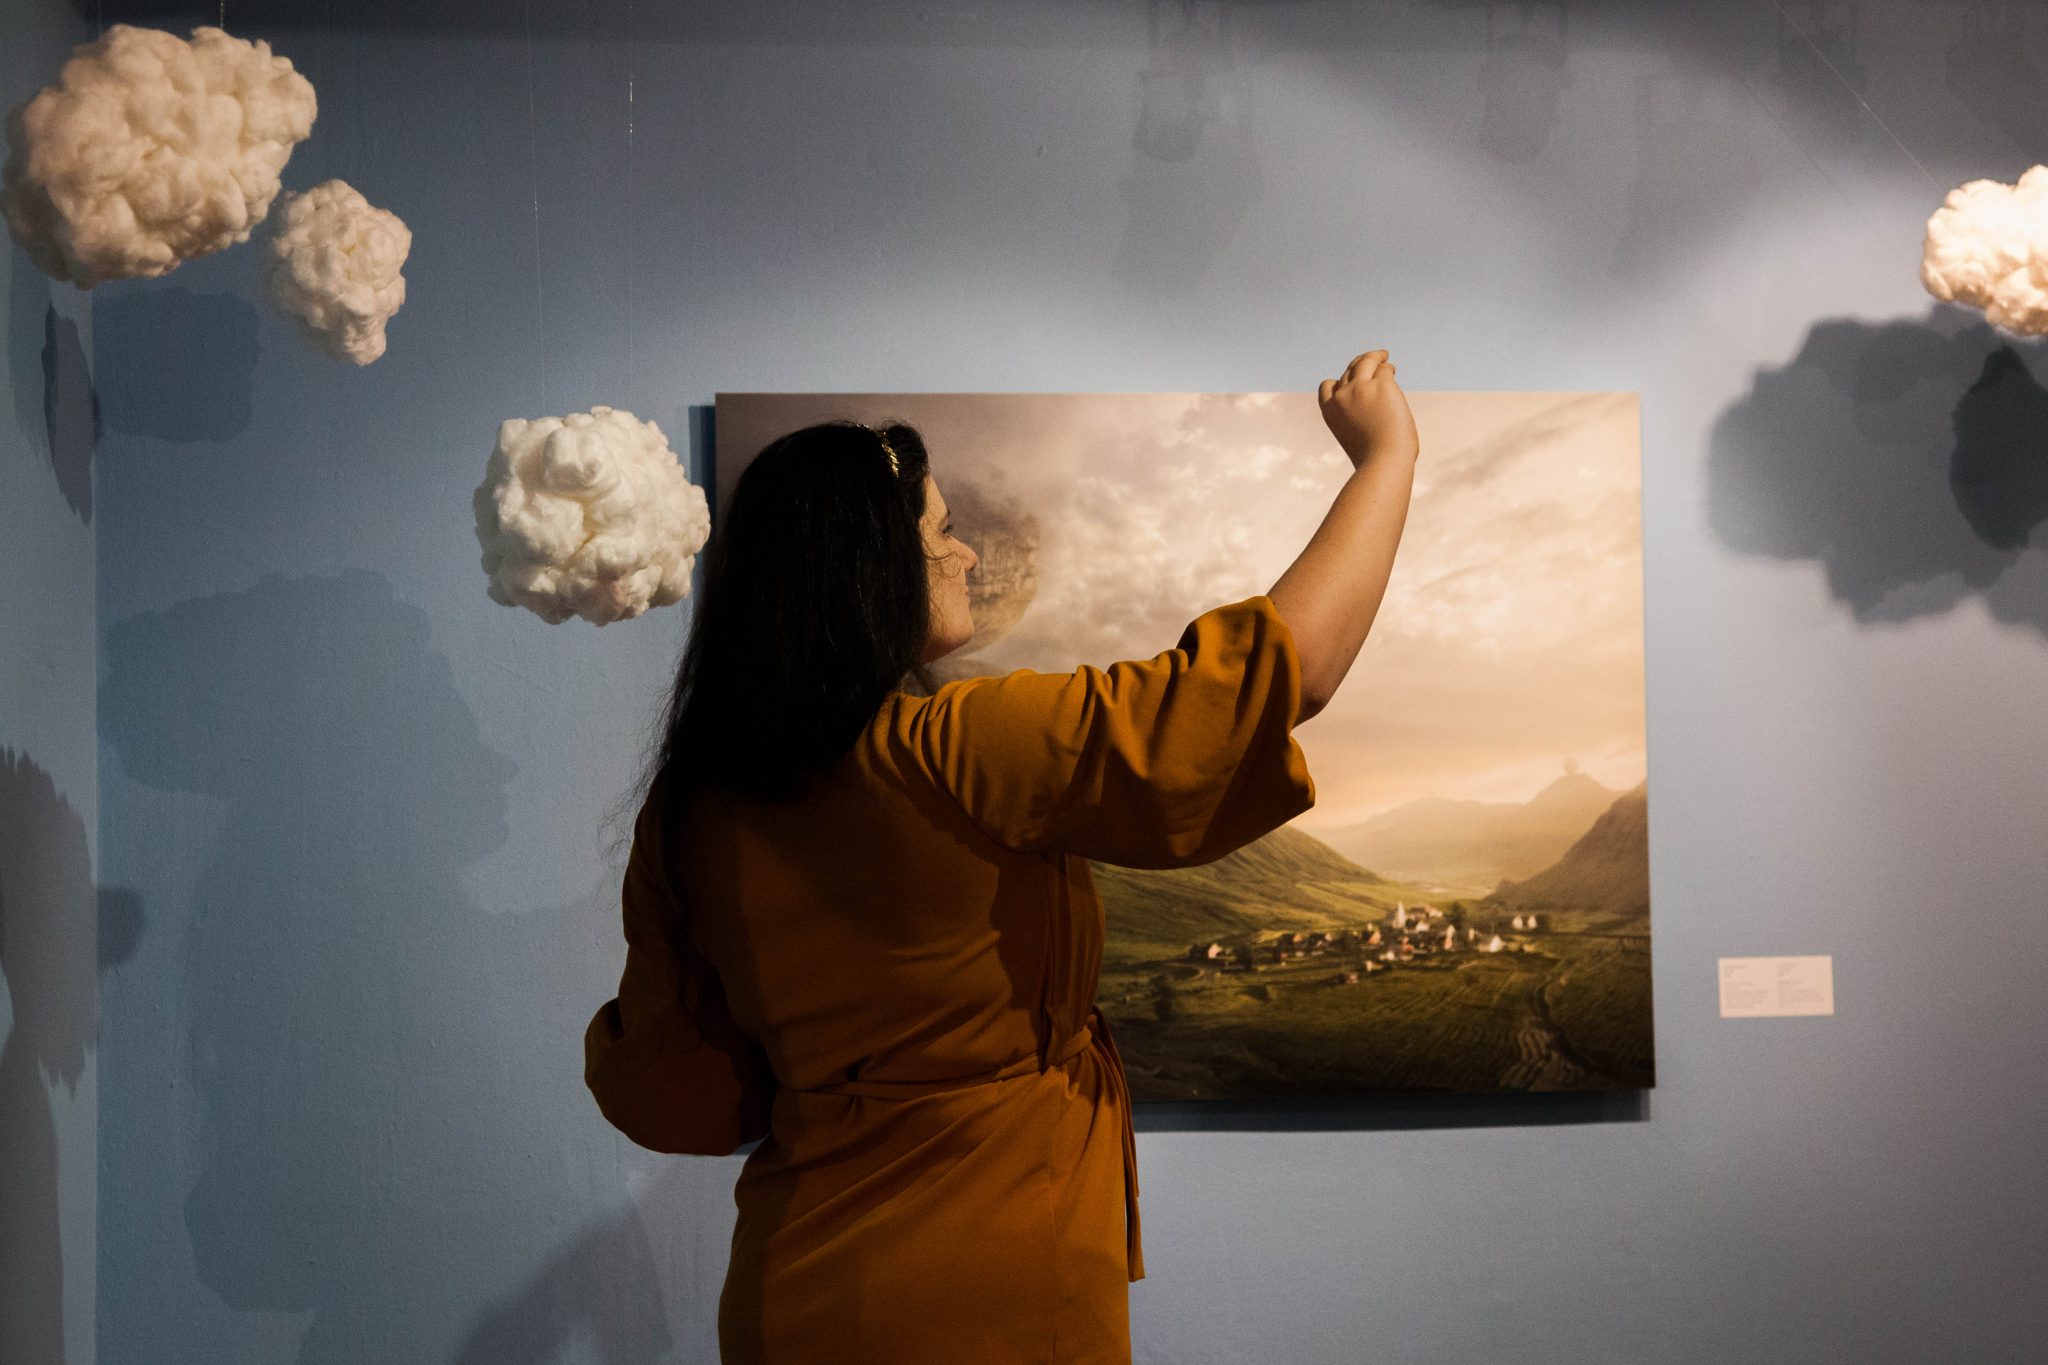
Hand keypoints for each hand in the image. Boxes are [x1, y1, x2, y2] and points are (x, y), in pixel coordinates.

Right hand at [1318, 349, 1418, 468]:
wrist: (1384, 461)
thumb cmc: (1373, 458)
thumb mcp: (1355, 439)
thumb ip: (1356, 421)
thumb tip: (1374, 414)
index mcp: (1330, 412)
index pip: (1327, 386)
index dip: (1339, 382)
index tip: (1350, 382)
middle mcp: (1342, 397)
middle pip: (1349, 372)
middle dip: (1359, 367)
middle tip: (1371, 363)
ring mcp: (1360, 388)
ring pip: (1365, 362)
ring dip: (1374, 358)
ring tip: (1384, 356)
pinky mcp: (1381, 385)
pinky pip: (1384, 369)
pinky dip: (1388, 369)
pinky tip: (1392, 370)